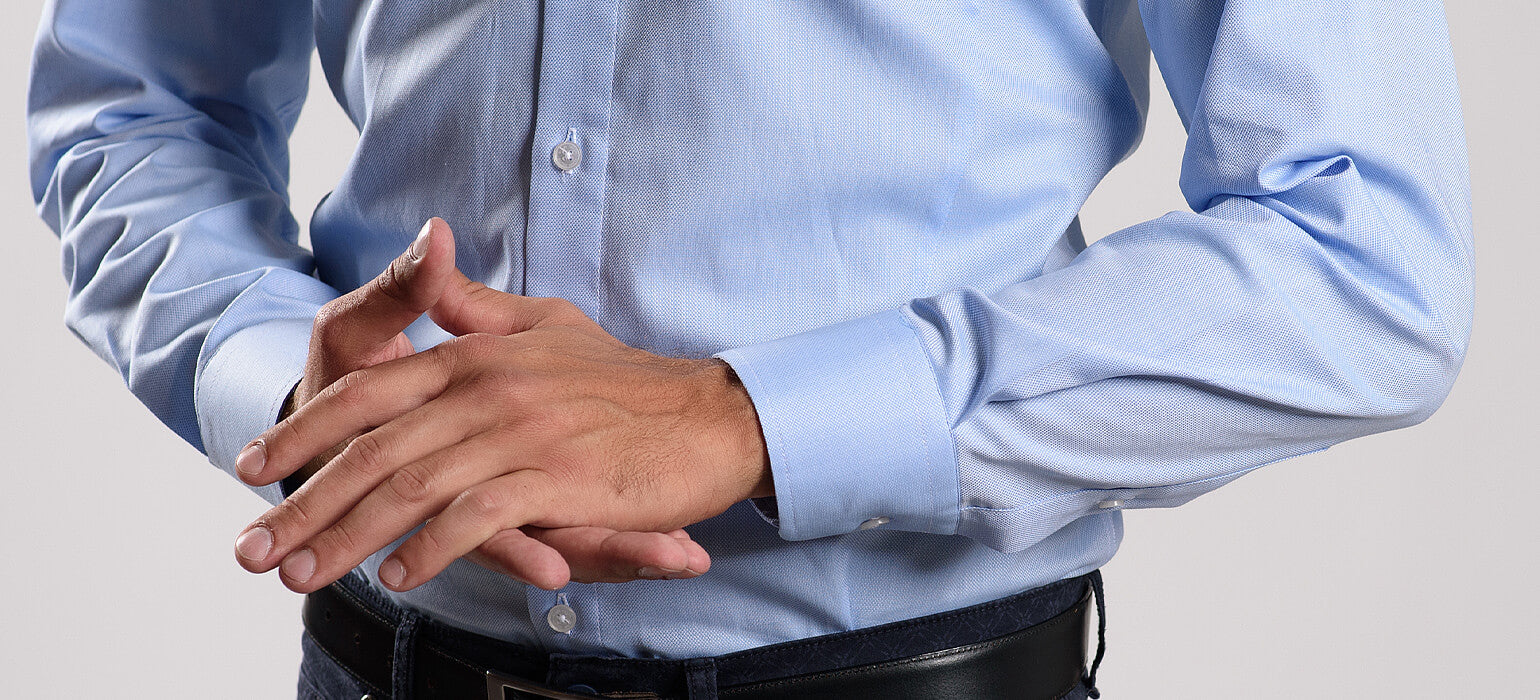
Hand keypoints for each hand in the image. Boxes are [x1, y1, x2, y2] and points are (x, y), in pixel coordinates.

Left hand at [234, 219, 722, 589]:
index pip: (369, 392)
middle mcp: (489, 389)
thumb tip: (431, 256)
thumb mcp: (545, 325)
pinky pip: (478, 517)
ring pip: (413, 487)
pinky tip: (397, 574)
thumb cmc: (624, 377)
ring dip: (349, 537)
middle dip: (306, 502)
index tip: (253, 466)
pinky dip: (432, 547)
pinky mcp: (558, 480)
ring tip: (302, 573)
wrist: (708, 411)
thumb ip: (477, 306)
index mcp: (477, 353)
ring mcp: (521, 434)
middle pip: (375, 449)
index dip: (304, 429)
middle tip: (254, 549)